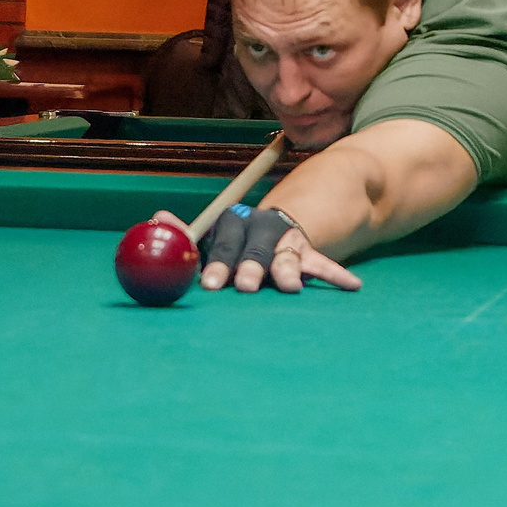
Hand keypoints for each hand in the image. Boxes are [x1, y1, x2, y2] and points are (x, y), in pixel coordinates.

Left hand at [157, 206, 359, 294]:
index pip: (225, 238)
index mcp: (235, 224)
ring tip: (291, 287)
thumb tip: (154, 219)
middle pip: (255, 249)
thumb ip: (185, 233)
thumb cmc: (237, 242)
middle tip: (244, 287)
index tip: (208, 284)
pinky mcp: (310, 255)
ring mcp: (288, 242)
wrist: (280, 225)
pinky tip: (352, 286)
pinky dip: (337, 276)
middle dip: (249, 268)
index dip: (217, 260)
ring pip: (287, 258)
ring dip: (288, 271)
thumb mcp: (213, 237)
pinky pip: (325, 266)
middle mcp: (262, 229)